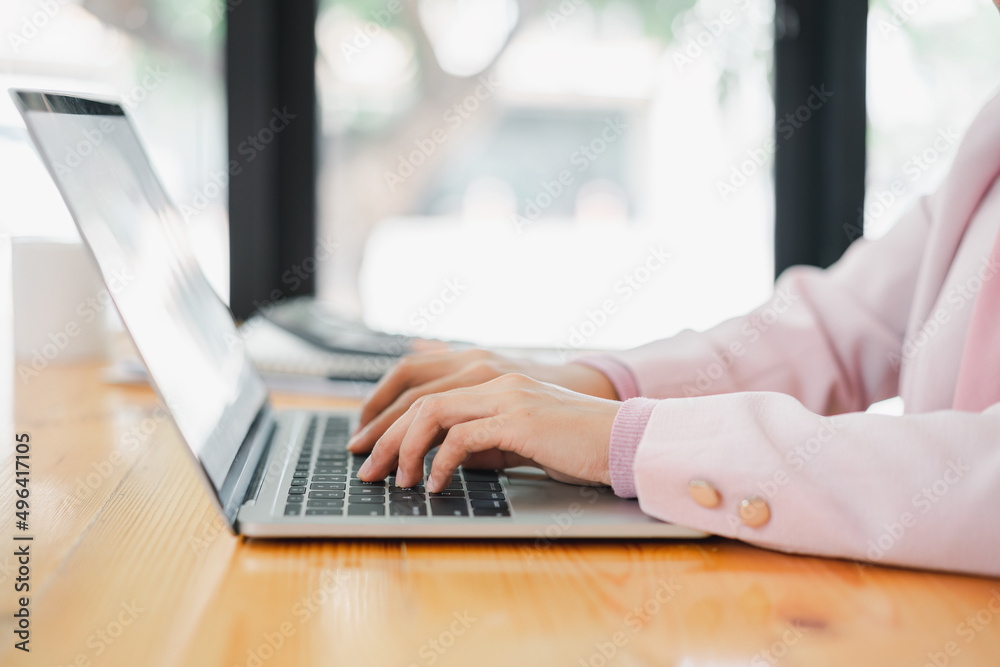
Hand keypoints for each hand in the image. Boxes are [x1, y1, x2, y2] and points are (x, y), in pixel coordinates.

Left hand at [355, 373, 621, 490]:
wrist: (625, 440)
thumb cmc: (576, 444)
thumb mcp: (520, 438)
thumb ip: (482, 438)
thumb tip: (441, 457)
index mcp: (492, 378)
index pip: (423, 386)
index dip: (388, 415)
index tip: (369, 445)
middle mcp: (494, 378)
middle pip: (418, 398)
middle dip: (383, 434)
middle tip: (365, 468)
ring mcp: (506, 395)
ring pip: (431, 411)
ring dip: (404, 449)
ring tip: (396, 481)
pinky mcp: (519, 419)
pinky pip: (461, 438)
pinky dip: (439, 463)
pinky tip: (435, 485)